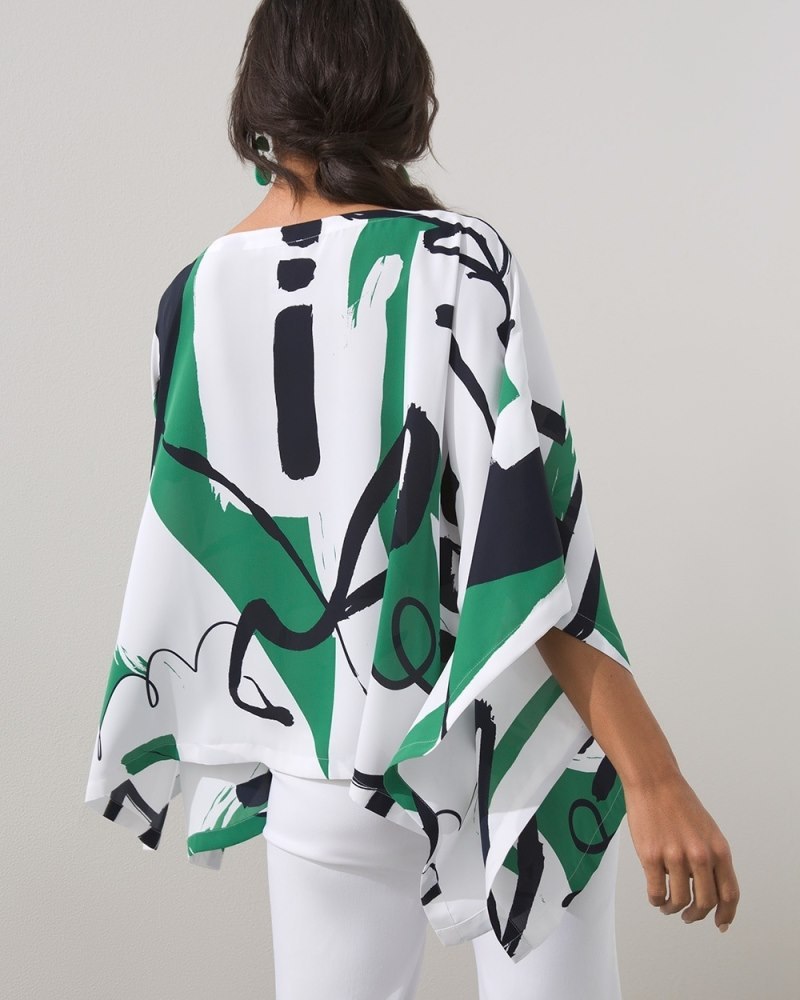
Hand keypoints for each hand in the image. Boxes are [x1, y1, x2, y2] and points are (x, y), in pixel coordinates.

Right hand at [622, 771, 739, 931]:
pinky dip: (657, 900)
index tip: (721, 923)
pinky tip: (656, 896)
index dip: (727, 914)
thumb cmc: (679, 803)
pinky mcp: (651, 856)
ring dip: (674, 909)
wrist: (654, 782)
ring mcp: (675, 856)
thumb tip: (708, 887)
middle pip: (706, 902)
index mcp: (718, 849)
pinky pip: (657, 891)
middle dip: (697, 915)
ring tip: (668, 906)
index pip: (729, 893)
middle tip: (689, 916)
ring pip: (680, 900)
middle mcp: (700, 855)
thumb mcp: (708, 831)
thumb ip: (712, 858)